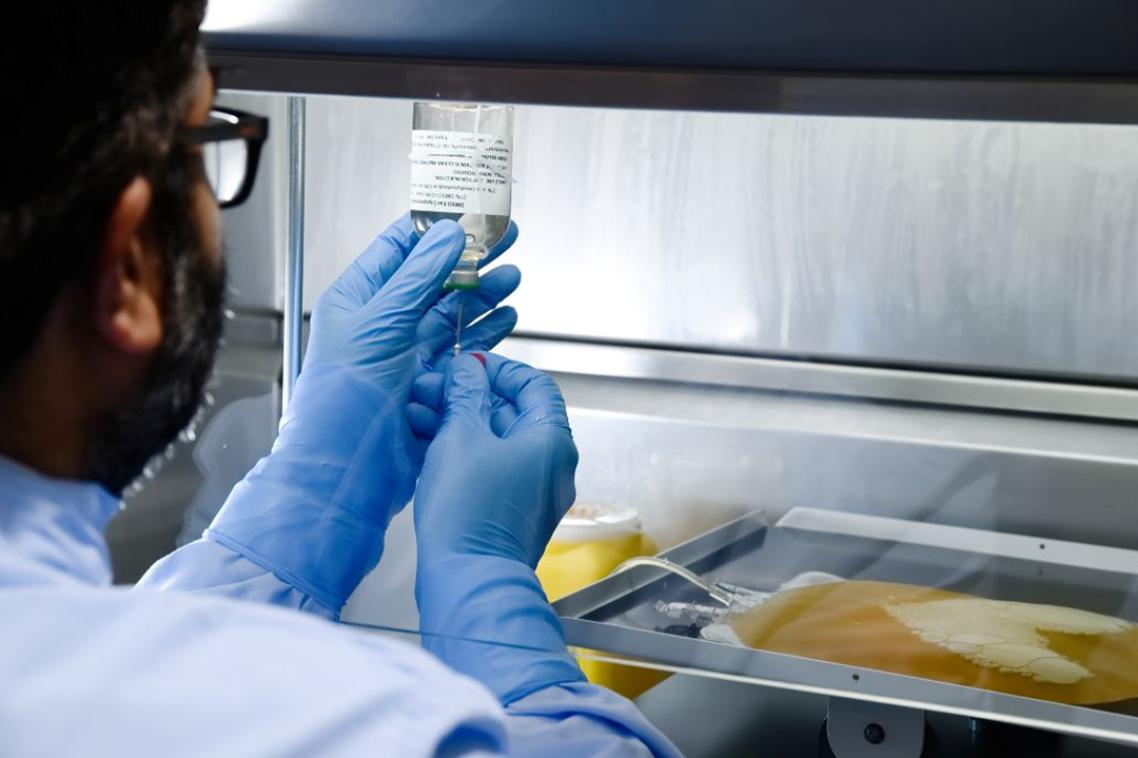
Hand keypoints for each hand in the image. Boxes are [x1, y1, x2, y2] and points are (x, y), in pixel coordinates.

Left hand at [305, 214, 520, 395]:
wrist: (347, 463)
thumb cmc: (343, 395)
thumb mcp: (382, 320)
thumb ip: (420, 275)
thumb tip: (448, 233)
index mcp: (357, 299)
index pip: (398, 248)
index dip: (434, 226)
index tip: (468, 209)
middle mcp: (381, 322)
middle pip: (433, 278)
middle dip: (471, 258)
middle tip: (506, 238)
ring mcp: (406, 353)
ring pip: (452, 312)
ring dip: (484, 294)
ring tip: (512, 277)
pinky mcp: (429, 381)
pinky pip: (463, 348)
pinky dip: (486, 332)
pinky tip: (506, 317)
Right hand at [413, 353, 578, 567]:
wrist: (466, 580)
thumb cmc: (470, 511)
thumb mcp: (461, 436)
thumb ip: (465, 394)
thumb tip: (467, 369)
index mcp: (551, 440)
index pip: (534, 384)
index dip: (497, 369)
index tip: (464, 366)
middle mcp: (550, 464)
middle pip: (511, 411)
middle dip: (466, 396)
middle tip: (428, 390)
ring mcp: (531, 490)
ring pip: (494, 440)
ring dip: (456, 422)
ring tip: (416, 415)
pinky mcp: (508, 511)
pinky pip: (488, 467)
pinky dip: (460, 451)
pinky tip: (423, 442)